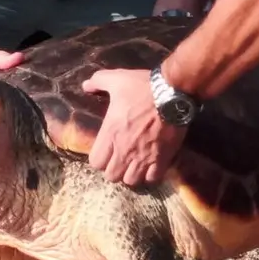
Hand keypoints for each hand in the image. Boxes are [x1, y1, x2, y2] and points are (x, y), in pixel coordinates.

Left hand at [82, 69, 187, 185]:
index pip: (96, 162)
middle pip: (112, 176)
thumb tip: (86, 86)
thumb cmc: (143, 87)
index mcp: (111, 133)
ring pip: (131, 180)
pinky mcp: (162, 158)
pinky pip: (153, 178)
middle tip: (121, 159)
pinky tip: (152, 165)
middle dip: (115, 169)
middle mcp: (124, 150)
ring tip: (135, 165)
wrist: (172, 93)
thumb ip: (98, 81)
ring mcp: (144, 156)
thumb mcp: (117, 78)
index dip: (100, 159)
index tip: (106, 151)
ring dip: (132, 174)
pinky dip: (151, 175)